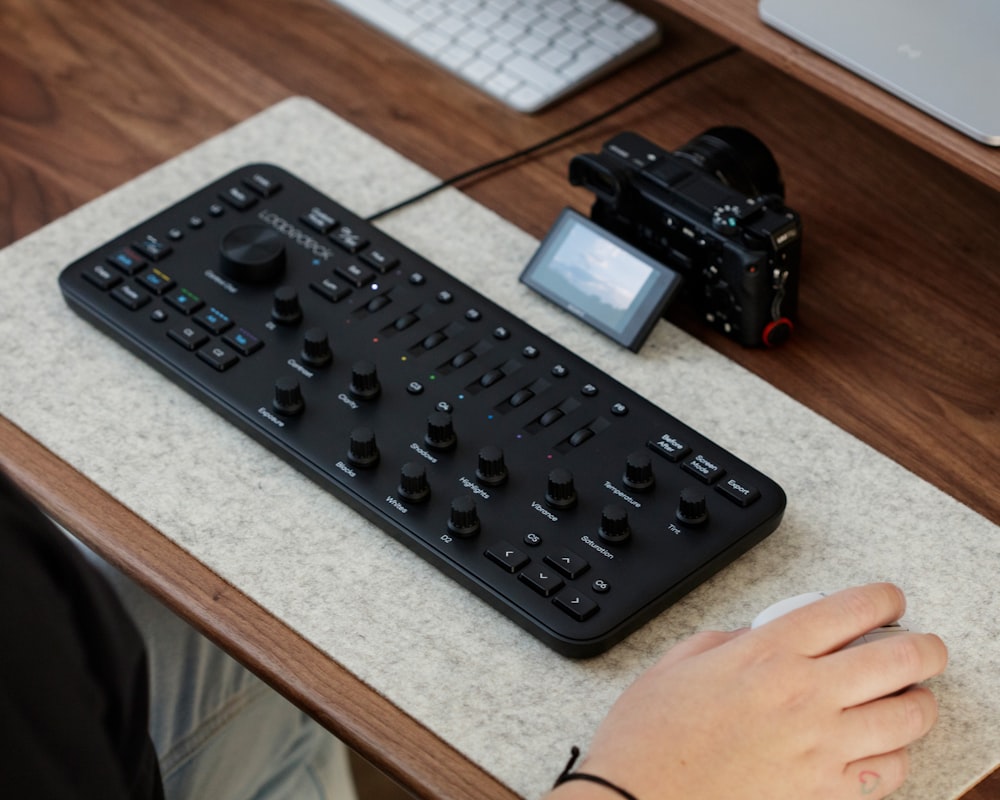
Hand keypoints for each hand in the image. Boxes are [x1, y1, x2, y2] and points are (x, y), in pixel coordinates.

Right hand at [547, 583, 946, 799]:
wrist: (637, 797)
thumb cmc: (650, 736)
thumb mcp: (679, 662)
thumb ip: (728, 641)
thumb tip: (759, 636)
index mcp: (767, 653)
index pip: (851, 610)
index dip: (884, 598)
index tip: (890, 602)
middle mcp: (803, 695)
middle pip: (899, 659)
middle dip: (924, 647)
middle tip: (923, 647)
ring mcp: (819, 747)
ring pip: (907, 717)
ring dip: (918, 700)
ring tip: (909, 695)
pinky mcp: (821, 791)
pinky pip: (888, 771)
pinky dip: (896, 754)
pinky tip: (880, 745)